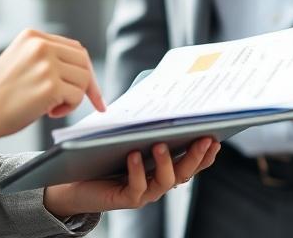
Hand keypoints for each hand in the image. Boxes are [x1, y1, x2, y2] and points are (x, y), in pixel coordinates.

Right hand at [0, 29, 105, 144]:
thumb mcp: (20, 59)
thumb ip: (46, 56)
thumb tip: (81, 68)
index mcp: (32, 35)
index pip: (74, 48)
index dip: (84, 68)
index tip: (91, 89)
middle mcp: (40, 45)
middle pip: (84, 61)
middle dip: (86, 84)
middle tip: (71, 101)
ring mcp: (46, 64)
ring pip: (84, 79)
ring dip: (73, 97)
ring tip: (52, 106)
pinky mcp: (50, 85)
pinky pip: (77, 96)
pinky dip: (68, 108)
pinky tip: (49, 112)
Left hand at [43, 138, 220, 217]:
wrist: (77, 180)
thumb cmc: (105, 153)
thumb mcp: (128, 135)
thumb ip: (144, 122)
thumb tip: (156, 94)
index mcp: (164, 166)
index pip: (191, 161)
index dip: (205, 153)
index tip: (215, 137)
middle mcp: (159, 181)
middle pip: (184, 172)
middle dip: (195, 156)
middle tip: (203, 139)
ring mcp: (145, 192)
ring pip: (164, 181)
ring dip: (166, 162)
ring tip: (161, 145)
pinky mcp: (126, 199)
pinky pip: (137, 187)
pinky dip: (137, 171)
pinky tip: (134, 156)